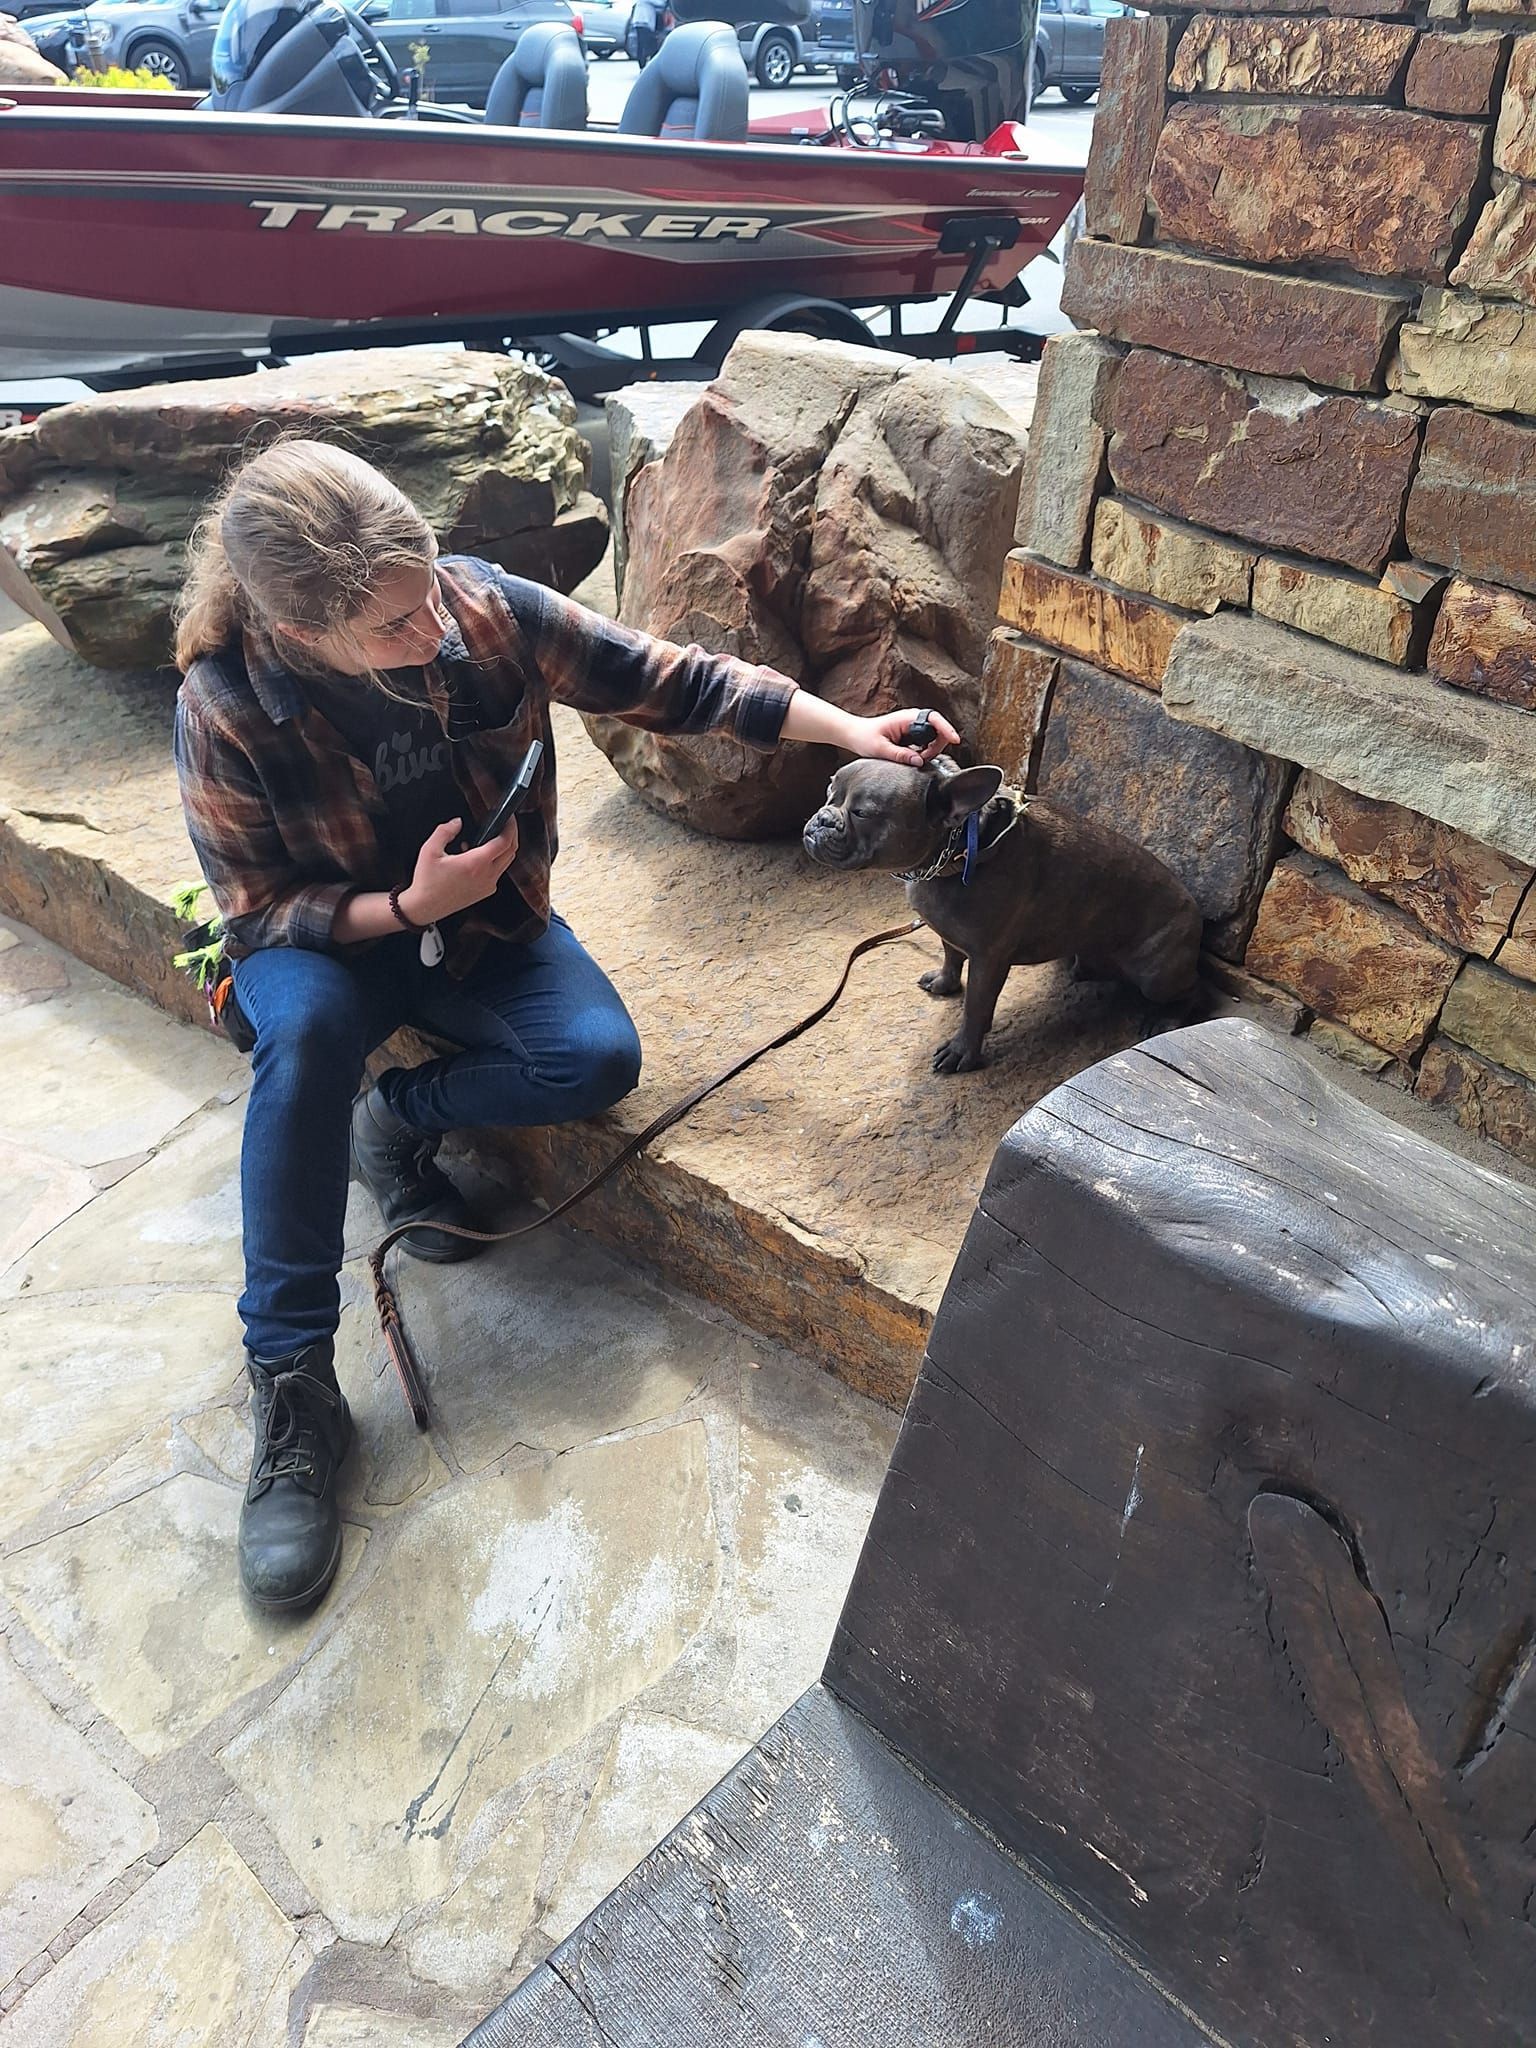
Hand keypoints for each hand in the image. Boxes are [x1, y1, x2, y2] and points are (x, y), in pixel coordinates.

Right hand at [398, 817, 518, 924]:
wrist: (425, 907)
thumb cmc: (427, 882)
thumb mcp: (430, 850)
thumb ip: (445, 831)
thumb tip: (457, 822)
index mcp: (476, 863)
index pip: (504, 842)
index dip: (510, 827)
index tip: (509, 818)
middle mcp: (486, 875)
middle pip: (511, 851)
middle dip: (512, 834)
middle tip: (507, 824)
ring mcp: (488, 885)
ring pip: (507, 862)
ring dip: (504, 848)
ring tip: (489, 838)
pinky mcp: (486, 891)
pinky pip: (498, 872)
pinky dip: (496, 861)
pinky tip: (478, 856)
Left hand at [845, 707, 960, 767]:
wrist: (855, 734)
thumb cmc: (864, 737)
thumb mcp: (880, 749)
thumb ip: (900, 755)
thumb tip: (920, 761)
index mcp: (906, 718)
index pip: (933, 718)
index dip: (946, 729)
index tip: (954, 740)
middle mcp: (912, 719)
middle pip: (938, 729)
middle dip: (937, 745)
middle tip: (923, 759)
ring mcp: (913, 726)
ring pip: (934, 736)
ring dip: (931, 749)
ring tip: (917, 759)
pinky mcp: (912, 734)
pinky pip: (927, 741)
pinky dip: (926, 751)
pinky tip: (916, 757)